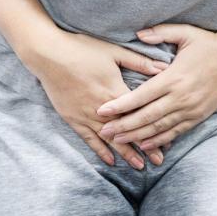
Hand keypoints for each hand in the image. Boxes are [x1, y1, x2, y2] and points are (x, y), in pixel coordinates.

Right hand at [24, 28, 169, 169]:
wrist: (48, 55)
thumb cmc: (82, 49)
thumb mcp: (114, 52)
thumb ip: (139, 62)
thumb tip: (164, 68)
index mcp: (115, 92)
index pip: (140, 115)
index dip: (154, 128)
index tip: (168, 140)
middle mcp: (102, 109)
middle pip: (127, 131)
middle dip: (143, 148)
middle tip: (159, 162)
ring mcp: (86, 115)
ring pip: (110, 139)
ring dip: (125, 153)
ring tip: (139, 166)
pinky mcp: (73, 119)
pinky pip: (89, 139)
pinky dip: (100, 151)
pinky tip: (110, 161)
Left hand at [96, 24, 216, 149]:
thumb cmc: (210, 43)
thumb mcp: (186, 33)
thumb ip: (160, 33)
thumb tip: (137, 33)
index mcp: (173, 77)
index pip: (140, 96)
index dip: (120, 105)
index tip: (102, 111)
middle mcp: (181, 97)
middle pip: (146, 117)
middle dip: (123, 125)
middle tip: (103, 131)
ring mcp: (190, 109)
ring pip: (159, 128)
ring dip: (137, 136)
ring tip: (118, 140)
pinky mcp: (198, 116)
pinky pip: (175, 132)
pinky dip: (159, 140)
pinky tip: (144, 144)